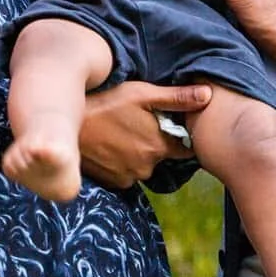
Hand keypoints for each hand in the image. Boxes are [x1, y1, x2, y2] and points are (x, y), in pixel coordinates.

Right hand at [78, 80, 212, 188]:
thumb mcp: (141, 93)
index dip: (178, 137)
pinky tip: (109, 147)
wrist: (66, 125)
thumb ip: (177, 98)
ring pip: (142, 165)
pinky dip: (120, 163)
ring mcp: (128, 176)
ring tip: (118, 134)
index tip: (168, 126)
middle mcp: (147, 166)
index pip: (184, 148)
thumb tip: (209, 95)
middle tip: (134, 125)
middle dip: (153, 143)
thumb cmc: (105, 103)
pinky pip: (125, 174)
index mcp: (159, 145)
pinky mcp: (112, 183)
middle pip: (160, 156)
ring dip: (135, 154)